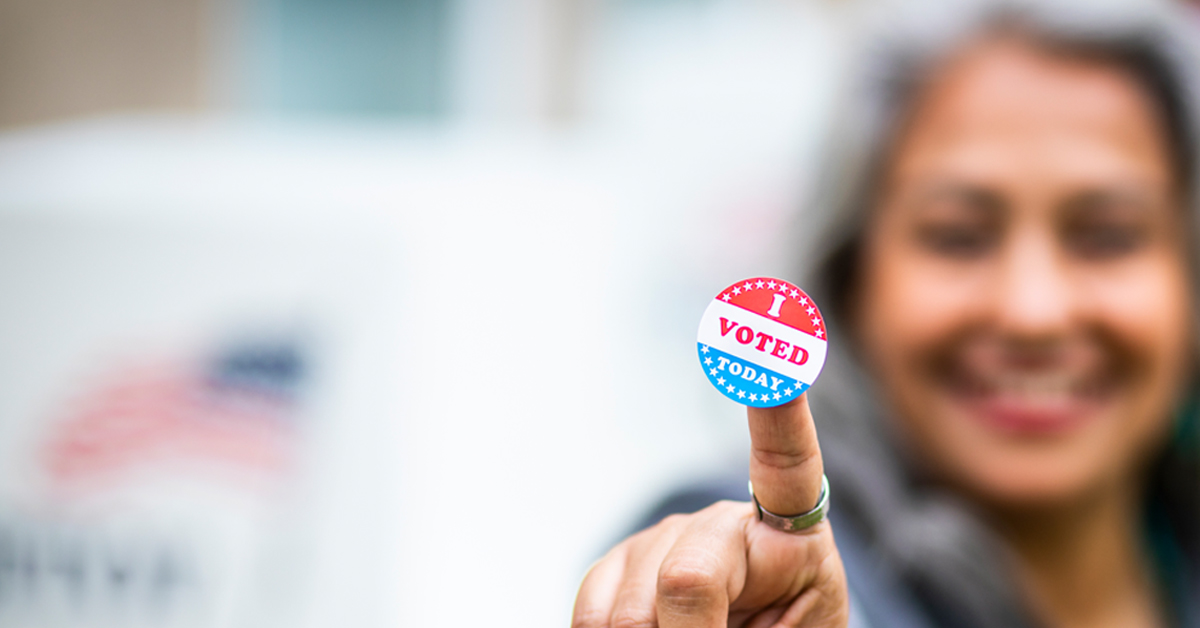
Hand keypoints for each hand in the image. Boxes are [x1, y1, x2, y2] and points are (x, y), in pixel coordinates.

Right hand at [571, 394, 847, 626]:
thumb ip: (736, 619)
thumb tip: (661, 601)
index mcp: (786, 534)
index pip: (785, 462)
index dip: (778, 409)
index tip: (775, 352)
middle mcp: (719, 523)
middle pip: (685, 580)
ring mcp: (660, 541)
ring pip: (628, 614)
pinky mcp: (614, 567)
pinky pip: (590, 616)